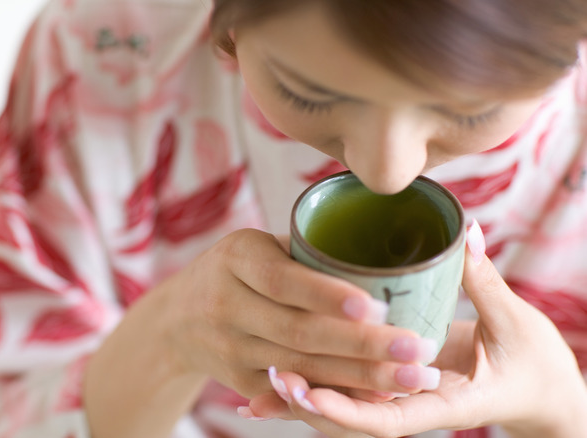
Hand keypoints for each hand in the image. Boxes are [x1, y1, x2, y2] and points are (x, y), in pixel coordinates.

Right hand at [158, 228, 441, 398]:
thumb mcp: (255, 246)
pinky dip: (336, 396)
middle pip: (298, 332)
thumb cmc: (235, 270)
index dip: (327, 295)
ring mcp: (229, 349)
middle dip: (362, 345)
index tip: (376, 305)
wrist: (176, 319)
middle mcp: (225, 305)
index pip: (282, 280)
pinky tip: (378, 397)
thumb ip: (306, 252)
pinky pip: (292, 393)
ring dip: (360, 378)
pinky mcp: (239, 381)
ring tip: (412, 377)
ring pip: (301, 369)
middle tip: (416, 349)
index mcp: (235, 259)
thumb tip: (382, 251)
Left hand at [245, 222, 586, 437]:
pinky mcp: (393, 390)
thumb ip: (483, 280)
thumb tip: (467, 231)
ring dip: (305, 403)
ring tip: (262, 387)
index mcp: (446, 404)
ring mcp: (403, 404)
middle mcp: (416, 410)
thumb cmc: (531, 361)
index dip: (346, 408)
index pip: (387, 419)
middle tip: (273, 376)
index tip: (308, 391)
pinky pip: (349, 397)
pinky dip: (313, 394)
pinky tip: (274, 390)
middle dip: (311, 404)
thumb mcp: (513, 324)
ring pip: (345, 412)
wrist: (537, 386)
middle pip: (354, 421)